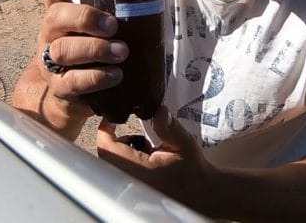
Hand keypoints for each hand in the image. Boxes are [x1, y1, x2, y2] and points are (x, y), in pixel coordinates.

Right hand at [14, 0, 127, 138]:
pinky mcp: (60, 88)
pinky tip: (115, 75)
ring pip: (64, 50)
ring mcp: (51, 63)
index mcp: (59, 16)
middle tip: (113, 25)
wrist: (67, 101)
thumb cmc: (90, 58)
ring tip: (122, 52)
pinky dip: (97, 77)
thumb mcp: (94, 33)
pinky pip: (73, 81)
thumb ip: (110, 14)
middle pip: (55, 16)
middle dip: (85, 17)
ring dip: (96, 49)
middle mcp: (50, 36)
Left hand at [96, 107, 213, 205]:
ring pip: (109, 164)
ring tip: (142, 145)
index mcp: (140, 171)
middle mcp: (130, 182)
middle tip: (130, 130)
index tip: (114, 118)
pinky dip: (124, 160)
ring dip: (118, 150)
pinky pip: (116, 172)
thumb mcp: (184, 144)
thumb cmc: (193, 170)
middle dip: (113, 139)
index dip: (106, 129)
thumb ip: (169, 128)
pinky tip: (143, 157)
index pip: (108, 148)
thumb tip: (158, 111)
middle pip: (104, 156)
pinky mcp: (130, 190)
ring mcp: (128, 189)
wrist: (201, 194)